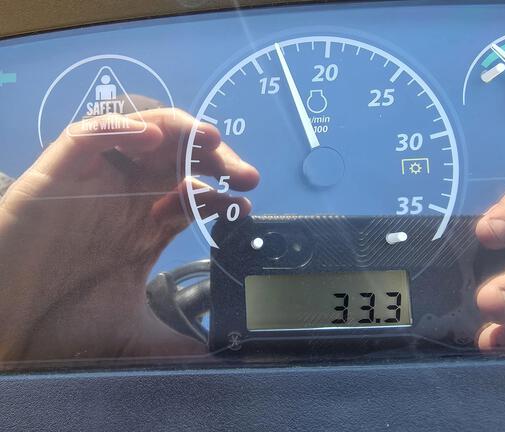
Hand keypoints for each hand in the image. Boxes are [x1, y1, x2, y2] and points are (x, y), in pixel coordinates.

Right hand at [0, 108, 258, 361]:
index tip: (245, 202)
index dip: (221, 195)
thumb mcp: (131, 330)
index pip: (193, 194)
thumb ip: (173, 341)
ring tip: (210, 142)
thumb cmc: (59, 323)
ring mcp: (94, 183)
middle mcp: (125, 198)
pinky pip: (89, 137)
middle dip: (214, 159)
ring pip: (141, 136)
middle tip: (243, 174)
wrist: (4, 324)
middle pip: (177, 159)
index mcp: (145, 225)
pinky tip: (153, 141)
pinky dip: (120, 131)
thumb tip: (216, 358)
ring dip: (178, 133)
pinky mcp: (58, 174)